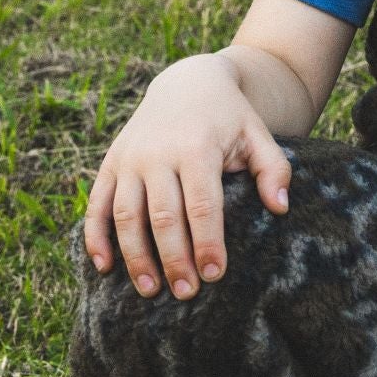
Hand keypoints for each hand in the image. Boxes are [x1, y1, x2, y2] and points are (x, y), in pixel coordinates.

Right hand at [81, 54, 292, 298]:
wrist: (188, 83)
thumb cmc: (231, 119)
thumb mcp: (259, 135)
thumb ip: (274, 169)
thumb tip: (280, 208)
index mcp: (196, 148)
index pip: (201, 205)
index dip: (206, 242)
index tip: (214, 274)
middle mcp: (157, 154)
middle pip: (162, 215)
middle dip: (173, 257)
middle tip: (185, 293)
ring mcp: (129, 159)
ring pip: (125, 215)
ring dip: (134, 256)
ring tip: (149, 290)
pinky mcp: (110, 163)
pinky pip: (97, 204)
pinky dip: (95, 236)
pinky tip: (105, 267)